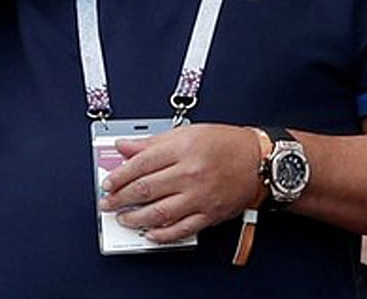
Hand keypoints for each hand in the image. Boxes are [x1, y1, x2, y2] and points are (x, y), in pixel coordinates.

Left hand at [99, 123, 262, 242]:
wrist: (259, 161)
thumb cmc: (225, 144)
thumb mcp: (187, 133)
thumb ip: (153, 142)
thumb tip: (125, 146)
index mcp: (183, 148)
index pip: (140, 164)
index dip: (119, 176)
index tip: (108, 182)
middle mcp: (190, 173)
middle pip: (146, 189)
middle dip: (121, 199)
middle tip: (108, 203)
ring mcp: (199, 196)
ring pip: (159, 213)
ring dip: (136, 218)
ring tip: (124, 218)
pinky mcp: (209, 214)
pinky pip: (180, 229)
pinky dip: (162, 234)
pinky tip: (150, 233)